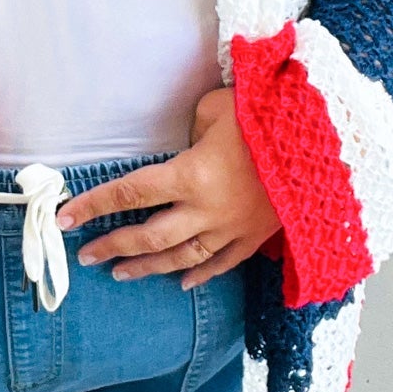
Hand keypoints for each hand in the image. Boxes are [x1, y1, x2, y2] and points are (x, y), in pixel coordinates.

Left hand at [53, 86, 282, 290]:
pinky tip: (182, 283)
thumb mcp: (218, 108)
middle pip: (150, 236)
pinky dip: (200, 275)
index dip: (94, 206)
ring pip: (182, 258)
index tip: (65, 218)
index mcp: (192, 174)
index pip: (130, 193)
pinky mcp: (258, 236)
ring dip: (148, 267)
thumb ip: (193, 129)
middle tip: (86, 255)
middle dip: (114, 246)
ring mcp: (233, 228)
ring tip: (120, 274)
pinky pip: (223, 263)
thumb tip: (184, 144)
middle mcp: (208, 209)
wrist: (327, 143)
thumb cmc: (268, 116)